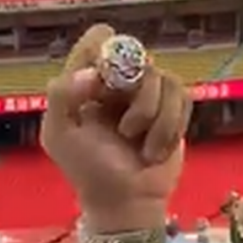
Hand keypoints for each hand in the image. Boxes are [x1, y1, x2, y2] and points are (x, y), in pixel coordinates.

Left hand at [41, 25, 191, 226]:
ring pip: (162, 78)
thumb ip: (62, 96)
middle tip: (125, 127)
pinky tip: (155, 148)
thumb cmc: (88, 169)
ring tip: (137, 142)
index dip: (103, 46)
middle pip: (136, 55)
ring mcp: (147, 94)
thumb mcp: (59, 134)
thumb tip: (91, 73)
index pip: (96, 41)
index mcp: (85, 82)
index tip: (106, 76)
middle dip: (134, 94)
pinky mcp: (174, 109)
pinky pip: (182, 97)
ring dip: (152, 117)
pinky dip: (170, 126)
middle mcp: (117, 82)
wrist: (126, 201)